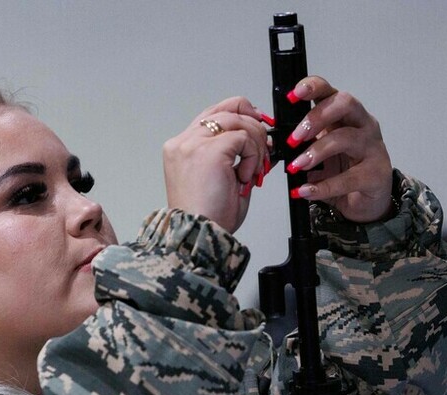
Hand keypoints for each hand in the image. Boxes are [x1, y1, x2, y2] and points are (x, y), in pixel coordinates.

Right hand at [163, 97, 271, 233]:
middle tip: (264, 149)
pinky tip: (245, 176)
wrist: (199, 235)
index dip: (240, 114)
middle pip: (226, 108)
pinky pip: (243, 138)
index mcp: (182, 148)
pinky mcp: (210, 151)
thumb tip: (262, 142)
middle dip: (254, 125)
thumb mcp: (223, 178)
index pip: (213, 114)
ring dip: (255, 144)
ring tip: (253, 171)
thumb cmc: (208, 216)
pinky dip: (253, 156)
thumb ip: (236, 156)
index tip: (257, 126)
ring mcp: (194, 144)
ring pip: (238, 120)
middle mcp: (184, 142)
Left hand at [284, 76, 393, 222]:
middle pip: (344, 104)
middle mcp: (362, 124)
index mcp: (346, 115)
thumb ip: (303, 143)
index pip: (330, 91)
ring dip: (316, 151)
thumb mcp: (321, 151)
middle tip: (294, 138)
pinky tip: (306, 191)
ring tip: (297, 166)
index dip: (313, 87)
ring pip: (345, 138)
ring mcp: (372, 148)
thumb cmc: (344, 170)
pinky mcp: (376, 174)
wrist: (366, 200)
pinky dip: (323, 186)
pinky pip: (348, 178)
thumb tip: (274, 143)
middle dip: (316, 117)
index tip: (293, 95)